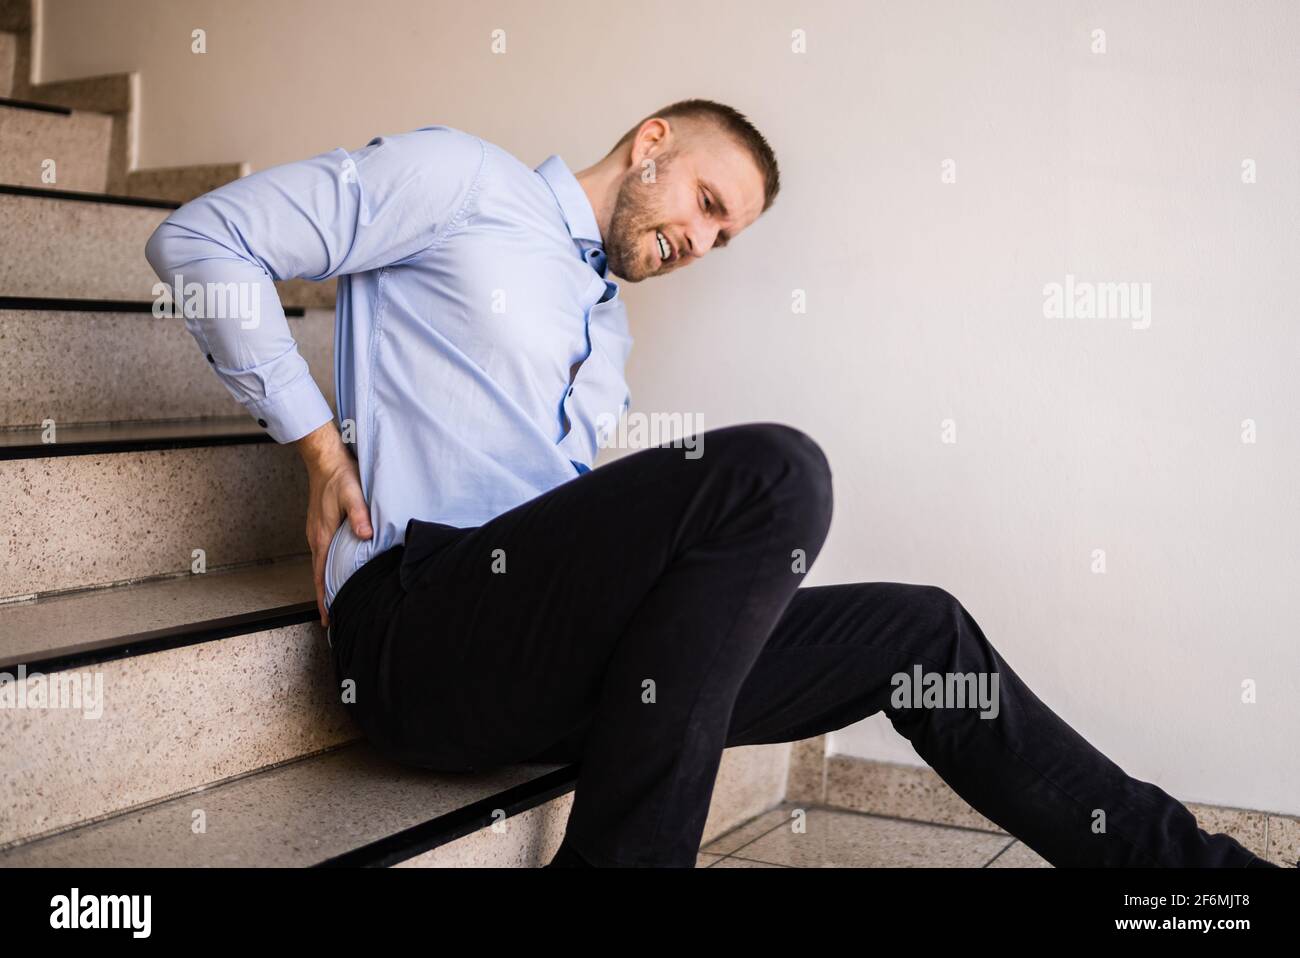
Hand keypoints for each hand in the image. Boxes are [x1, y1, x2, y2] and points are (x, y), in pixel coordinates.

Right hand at [295, 421, 371, 626]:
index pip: (321, 575)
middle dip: (325, 597)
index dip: (324, 598)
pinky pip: (324, 553)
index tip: (327, 619)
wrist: (325, 458)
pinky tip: (337, 571)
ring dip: (326, 583)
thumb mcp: (353, 494)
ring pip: (321, 565)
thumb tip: (366, 535)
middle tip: (333, 618)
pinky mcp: (321, 525)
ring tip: (335, 600)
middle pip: (319, 575)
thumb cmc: (340, 476)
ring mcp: (317, 531)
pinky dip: (328, 568)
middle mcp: (316, 537)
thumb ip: (360, 515)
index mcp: (322, 535)